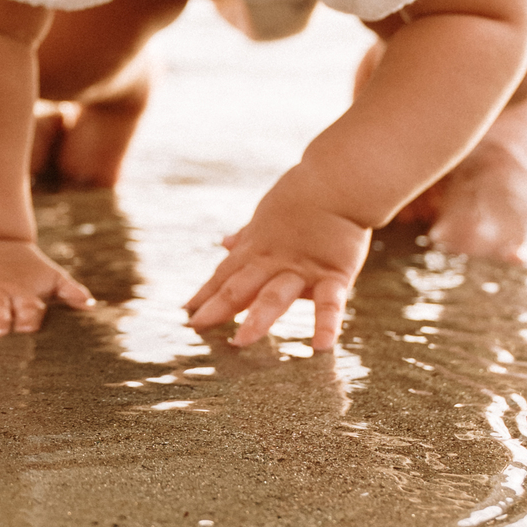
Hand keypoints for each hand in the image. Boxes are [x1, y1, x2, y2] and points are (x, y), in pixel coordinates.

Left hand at [186, 166, 371, 351]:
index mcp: (259, 246)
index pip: (225, 273)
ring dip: (257, 318)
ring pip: (276, 296)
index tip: (187, 311)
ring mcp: (302, 269)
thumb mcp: (267, 212)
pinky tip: (320, 347)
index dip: (206, 293)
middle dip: (217, 307)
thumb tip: (224, 244)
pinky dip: (325, 324)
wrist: (339, 179)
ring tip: (240, 341)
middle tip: (197, 327)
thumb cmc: (304, 193)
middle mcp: (275, 260)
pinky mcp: (333, 274)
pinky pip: (329, 303)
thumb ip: (248, 235)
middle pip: (240, 286)